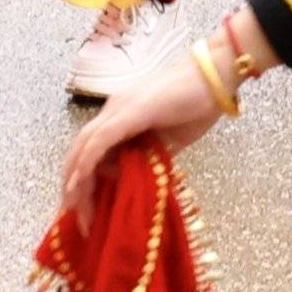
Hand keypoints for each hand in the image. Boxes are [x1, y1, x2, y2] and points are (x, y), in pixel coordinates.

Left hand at [56, 11, 260, 226]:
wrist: (218, 75)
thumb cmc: (198, 104)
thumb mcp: (169, 142)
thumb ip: (149, 157)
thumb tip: (134, 178)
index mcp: (120, 116)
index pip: (90, 150)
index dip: (82, 180)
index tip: (82, 210)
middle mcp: (113, 110)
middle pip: (80, 150)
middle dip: (73, 186)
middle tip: (74, 217)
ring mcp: (120, 108)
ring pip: (84, 145)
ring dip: (76, 179)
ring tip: (73, 207)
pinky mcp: (131, 110)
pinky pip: (101, 139)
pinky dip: (87, 161)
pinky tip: (80, 182)